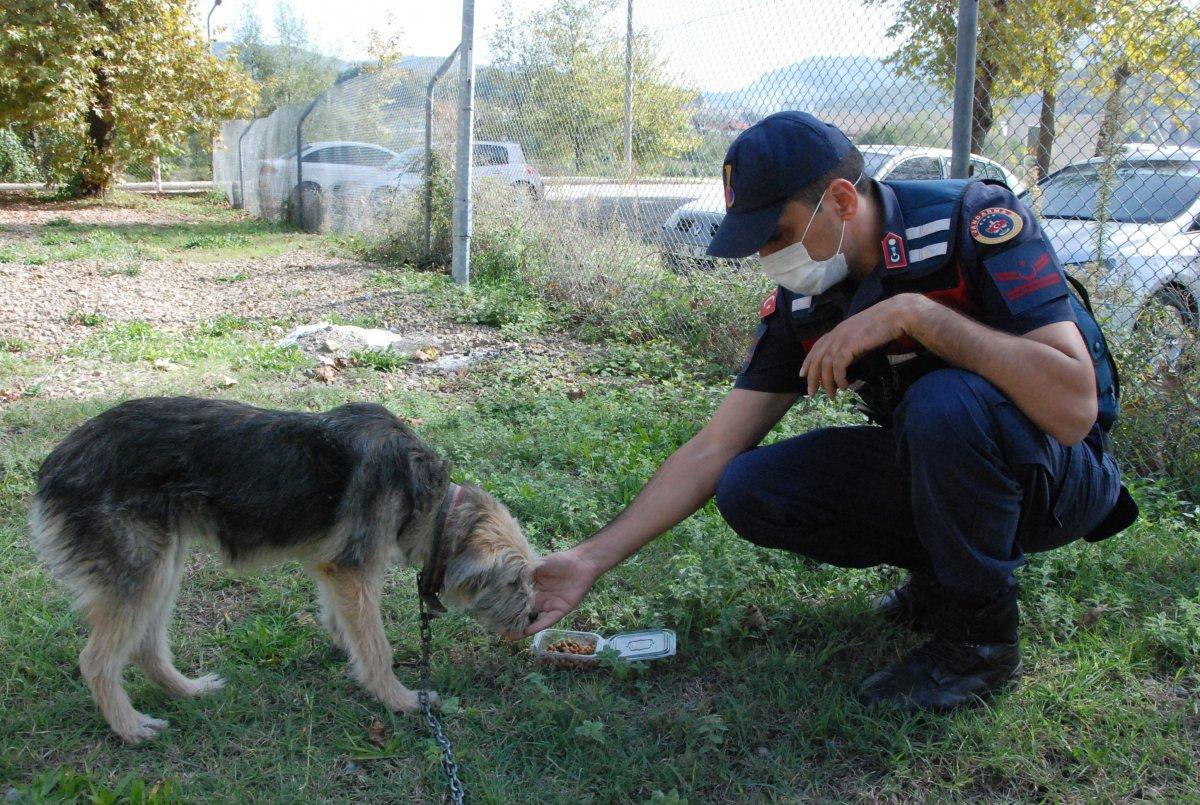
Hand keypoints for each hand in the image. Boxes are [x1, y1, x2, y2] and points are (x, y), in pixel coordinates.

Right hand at [507, 548, 601, 639]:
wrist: (580, 562)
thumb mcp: (537, 566)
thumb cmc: (559, 561)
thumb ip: (523, 574)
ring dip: (524, 629)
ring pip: (535, 620)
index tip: (496, 615)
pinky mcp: (561, 610)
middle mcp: (541, 600)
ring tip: (510, 636)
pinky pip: (548, 620)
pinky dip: (538, 626)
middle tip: (500, 630)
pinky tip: (527, 631)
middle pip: (526, 614)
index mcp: (534, 589)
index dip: (509, 608)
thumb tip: (504, 579)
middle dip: (514, 623)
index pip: (519, 601)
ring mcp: (551, 606)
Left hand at [800, 294, 923, 398]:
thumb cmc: (882, 325)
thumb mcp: (861, 337)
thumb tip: (846, 367)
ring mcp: (841, 340)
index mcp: (837, 331)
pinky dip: (839, 379)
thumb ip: (851, 348)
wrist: (894, 315)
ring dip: (827, 383)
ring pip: (826, 365)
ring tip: (831, 395)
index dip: (808, 361)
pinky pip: (838, 367)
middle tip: (811, 393)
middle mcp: (835, 334)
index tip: (803, 375)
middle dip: (812, 378)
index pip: (816, 347)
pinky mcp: (849, 346)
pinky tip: (844, 386)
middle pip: (817, 359)